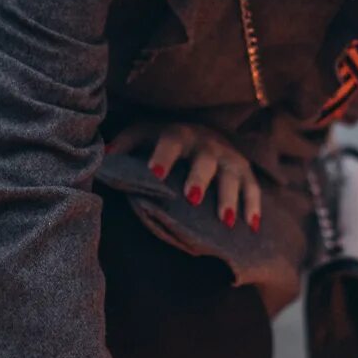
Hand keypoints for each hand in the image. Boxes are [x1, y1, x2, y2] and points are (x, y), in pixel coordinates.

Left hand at [107, 121, 262, 232]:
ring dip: (230, 197)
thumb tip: (105, 156)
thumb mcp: (143, 134)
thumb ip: (125, 144)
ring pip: (232, 176)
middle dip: (200, 177)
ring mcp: (229, 157)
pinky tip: (250, 227)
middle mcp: (207, 143)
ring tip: (224, 221)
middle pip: (205, 159)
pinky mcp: (245, 171)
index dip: (163, 156)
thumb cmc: (165, 139)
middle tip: (192, 197)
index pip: (170, 141)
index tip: (155, 175)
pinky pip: (253, 188)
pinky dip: (253, 207)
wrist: (204, 130)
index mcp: (179, 134)